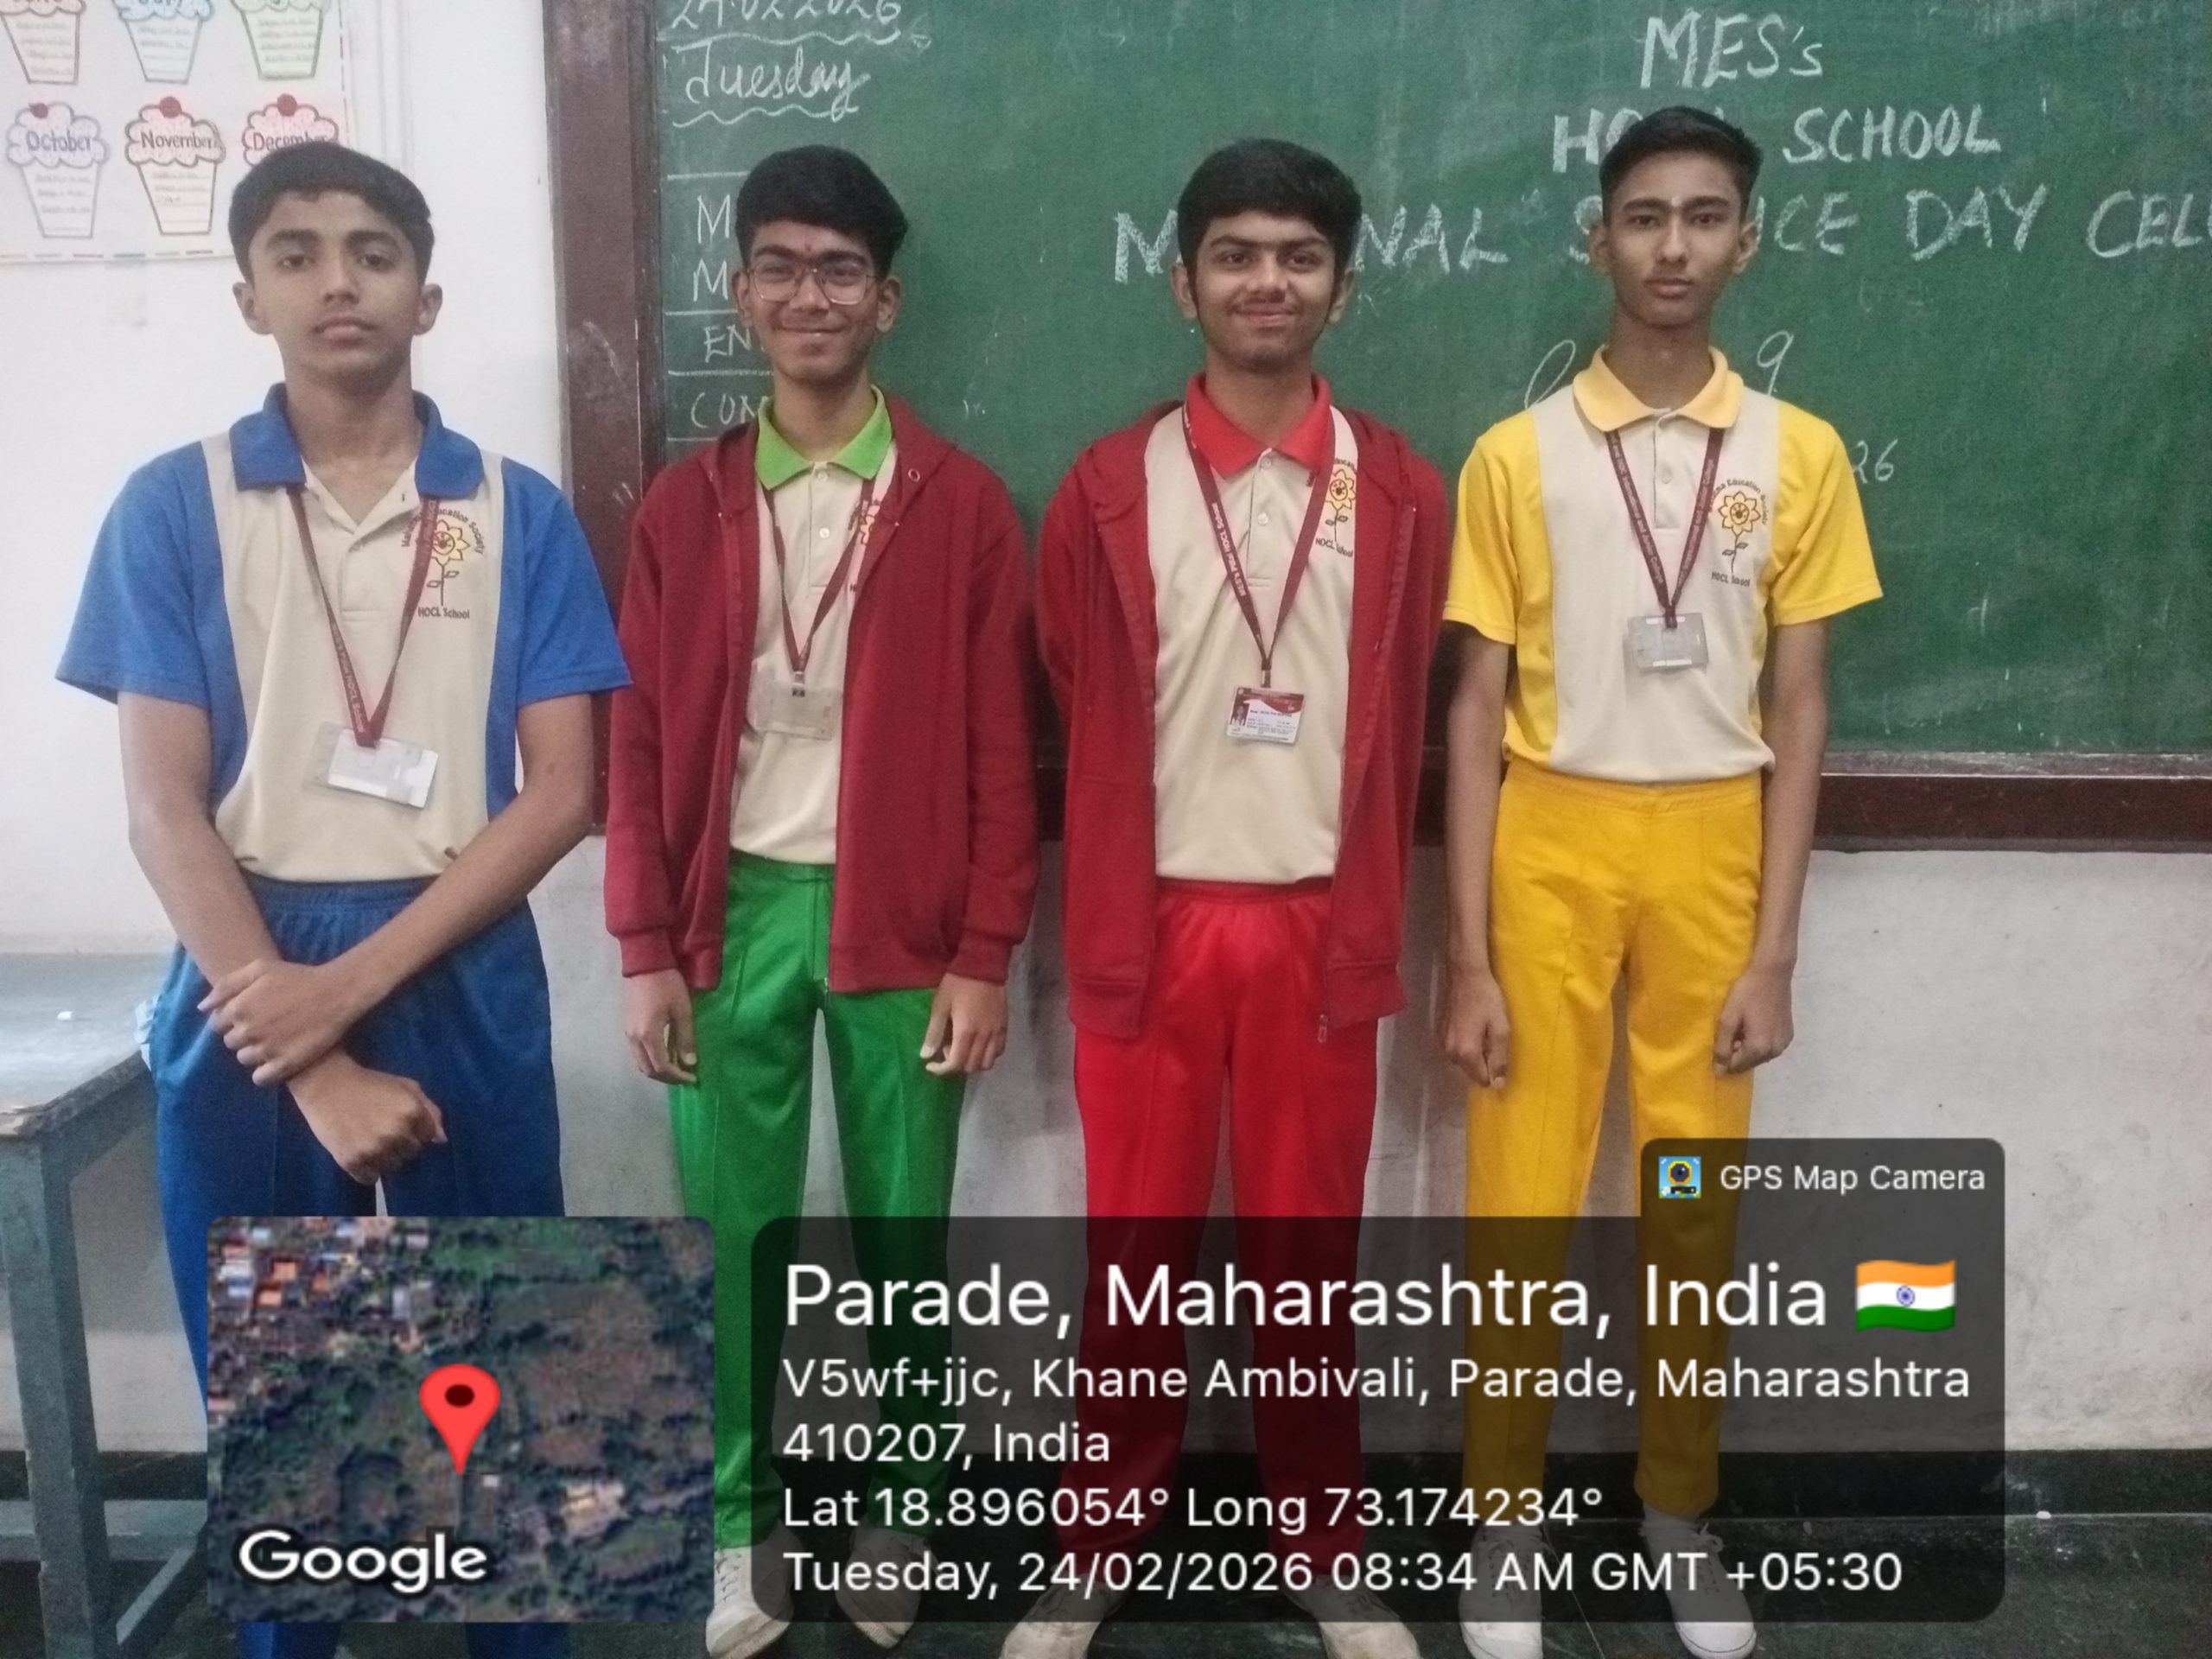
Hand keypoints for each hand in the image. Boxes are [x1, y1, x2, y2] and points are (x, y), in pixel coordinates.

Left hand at [202, 958, 371, 1085]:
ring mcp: (265, 1050)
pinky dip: (264, 1072)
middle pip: (230, 1042)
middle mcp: (247, 1032)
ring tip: (273, 1041)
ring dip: (253, 1052)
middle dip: (242, 1035)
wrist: (336, 993)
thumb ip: (227, 986)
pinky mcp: (284, 1065)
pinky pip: (260, 1078)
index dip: (232, 1019)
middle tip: (264, 1026)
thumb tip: (203, 1008)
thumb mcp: (260, 968)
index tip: (250, 1015)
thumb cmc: (298, 977)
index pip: (218, 1024)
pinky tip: (276, 1060)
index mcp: (238, 1009)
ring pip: (244, 1059)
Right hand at [288, 1053, 446, 1185]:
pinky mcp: (352, 1161)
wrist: (326, 1083)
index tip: (400, 1124)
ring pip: (392, 1168)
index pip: (428, 1138)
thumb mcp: (406, 1086)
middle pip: (410, 1154)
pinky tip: (358, 1152)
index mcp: (412, 1112)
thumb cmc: (370, 1082)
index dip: (415, 1132)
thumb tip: (441, 1139)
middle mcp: (396, 1133)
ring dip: (384, 1159)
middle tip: (381, 1130)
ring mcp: (374, 1148)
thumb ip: (430, 1110)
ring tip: (369, 1140)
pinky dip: (366, 1170)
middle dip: (400, 1145)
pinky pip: (370, 1178)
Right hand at [625, 969, 697, 1083]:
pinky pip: (638, 1053)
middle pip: (648, 1070)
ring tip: (677, 1068)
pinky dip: (652, 1060)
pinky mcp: (629, 1028)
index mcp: (648, 1035)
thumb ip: (686, 1039)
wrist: (647, 964)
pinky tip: (666, 1055)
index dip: (677, 1076)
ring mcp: (629, 1034)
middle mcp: (634, 1039)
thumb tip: (690, 1063)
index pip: (661, 1067)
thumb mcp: (682, 1011)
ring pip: (641, 1063)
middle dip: (667, 1078)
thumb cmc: (668, 985)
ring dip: (658, 1070)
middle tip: (685, 1076)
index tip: (693, 1078)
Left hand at [921, 973, 1006, 1075]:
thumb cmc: (957, 984)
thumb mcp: (940, 1006)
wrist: (983, 966)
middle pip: (971, 1066)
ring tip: (963, 1048)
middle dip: (955, 1065)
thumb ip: (934, 1033)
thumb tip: (925, 1056)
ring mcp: (996, 1033)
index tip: (931, 1064)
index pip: (955, 1064)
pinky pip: (998, 1051)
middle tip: (946, 1048)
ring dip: (973, 1062)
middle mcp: (983, 1037)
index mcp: (965, 1033)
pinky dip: (987, 1055)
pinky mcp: (1004, 1027)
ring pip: (987, 1063)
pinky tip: (978, 1044)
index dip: (941, 1070)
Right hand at [1439, 962, 1511, 1087]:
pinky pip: (1456, 1049)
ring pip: (1463, 1061)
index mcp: (1466, 1053)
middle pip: (1471, 1072)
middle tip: (1493, 1039)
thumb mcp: (1501, 1029)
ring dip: (1474, 1053)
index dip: (1495, 1072)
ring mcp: (1443, 1043)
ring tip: (1483, 1031)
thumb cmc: (1487, 999)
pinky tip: (1472, 1026)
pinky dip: (1465, 1044)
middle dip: (1484, 1062)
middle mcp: (1451, 1053)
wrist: (1465, 975)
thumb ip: (1499, 1059)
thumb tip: (1498, 1085)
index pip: (1482, 1080)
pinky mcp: (1440, 1033)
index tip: (1501, 1054)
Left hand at [1714, 962, 1794, 1073]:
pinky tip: (1755, 1025)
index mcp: (1759, 1049)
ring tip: (1742, 1027)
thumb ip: (1722, 1046)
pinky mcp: (1788, 1036)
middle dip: (1736, 1053)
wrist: (1773, 974)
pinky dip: (1759, 1043)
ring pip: (1758, 1057)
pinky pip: (1769, 1048)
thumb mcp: (1728, 1018)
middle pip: (1747, 1064)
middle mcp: (1774, 1051)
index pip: (1735, 1067)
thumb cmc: (1747, 993)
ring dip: (1747, 1048)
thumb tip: (1719, 1071)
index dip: (1723, 1057)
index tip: (1720, 1040)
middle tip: (1731, 1031)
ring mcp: (1783, 1044)